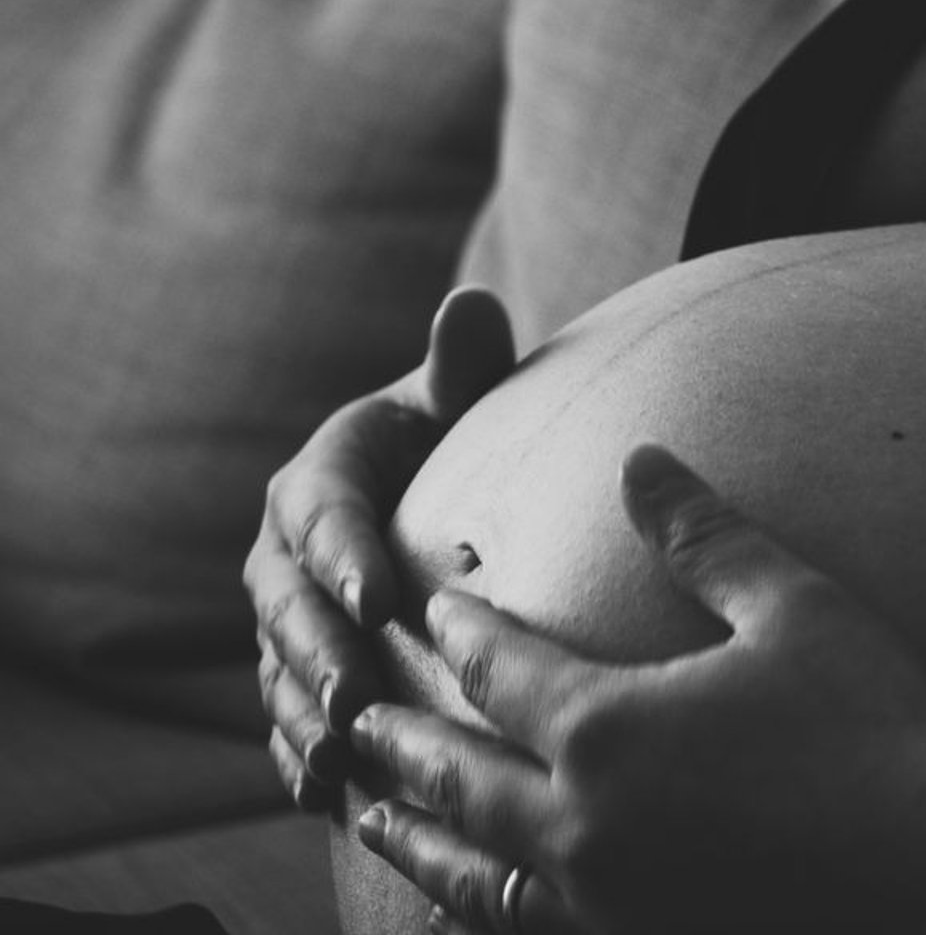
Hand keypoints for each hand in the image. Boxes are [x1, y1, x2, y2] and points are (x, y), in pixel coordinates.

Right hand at [246, 285, 514, 808]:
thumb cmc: (451, 440)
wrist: (430, 494)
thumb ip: (463, 362)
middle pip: (290, 609)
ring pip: (282, 674)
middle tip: (358, 696)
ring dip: (308, 717)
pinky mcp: (298, 674)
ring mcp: (284, 621)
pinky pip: (288, 720)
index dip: (344, 557)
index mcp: (317, 481)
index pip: (323, 517)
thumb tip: (472, 301)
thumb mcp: (455, 401)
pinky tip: (330, 796)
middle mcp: (284, 556)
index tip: (378, 597)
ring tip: (345, 757)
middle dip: (319, 654)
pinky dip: (303, 757)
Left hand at [348, 447, 925, 933]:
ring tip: (369, 812)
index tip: (427, 602)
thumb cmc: (880, 728)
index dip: (459, 629)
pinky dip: (480, 907)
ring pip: (471, 869)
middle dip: (397, 737)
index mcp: (609, 729)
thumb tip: (642, 458)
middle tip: (343, 713)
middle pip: (455, 775)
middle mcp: (583, 825)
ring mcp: (606, 904)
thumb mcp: (795, 607)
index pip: (500, 668)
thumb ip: (704, 535)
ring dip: (410, 834)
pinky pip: (527, 929)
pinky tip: (480, 899)